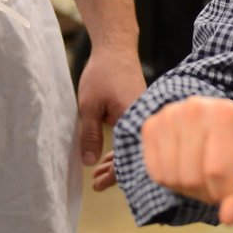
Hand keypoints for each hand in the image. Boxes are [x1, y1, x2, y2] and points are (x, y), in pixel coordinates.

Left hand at [76, 40, 144, 173]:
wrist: (116, 47)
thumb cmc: (103, 74)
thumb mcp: (90, 106)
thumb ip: (90, 135)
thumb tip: (90, 164)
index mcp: (135, 120)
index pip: (127, 157)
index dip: (113, 175)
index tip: (98, 185)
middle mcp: (143, 120)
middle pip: (132, 154)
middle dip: (114, 171)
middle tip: (96, 184)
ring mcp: (142, 115)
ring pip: (132, 144)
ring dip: (116, 159)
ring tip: (98, 174)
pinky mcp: (138, 110)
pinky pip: (132, 134)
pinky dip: (120, 145)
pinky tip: (108, 155)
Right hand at [140, 96, 232, 222]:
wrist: (222, 116)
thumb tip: (227, 218)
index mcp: (226, 117)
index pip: (216, 171)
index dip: (223, 193)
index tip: (230, 189)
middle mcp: (194, 111)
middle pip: (191, 177)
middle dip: (206, 192)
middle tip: (217, 181)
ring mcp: (169, 117)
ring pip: (172, 178)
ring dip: (188, 188)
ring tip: (202, 172)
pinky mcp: (151, 126)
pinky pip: (155, 173)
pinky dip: (171, 180)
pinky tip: (185, 165)